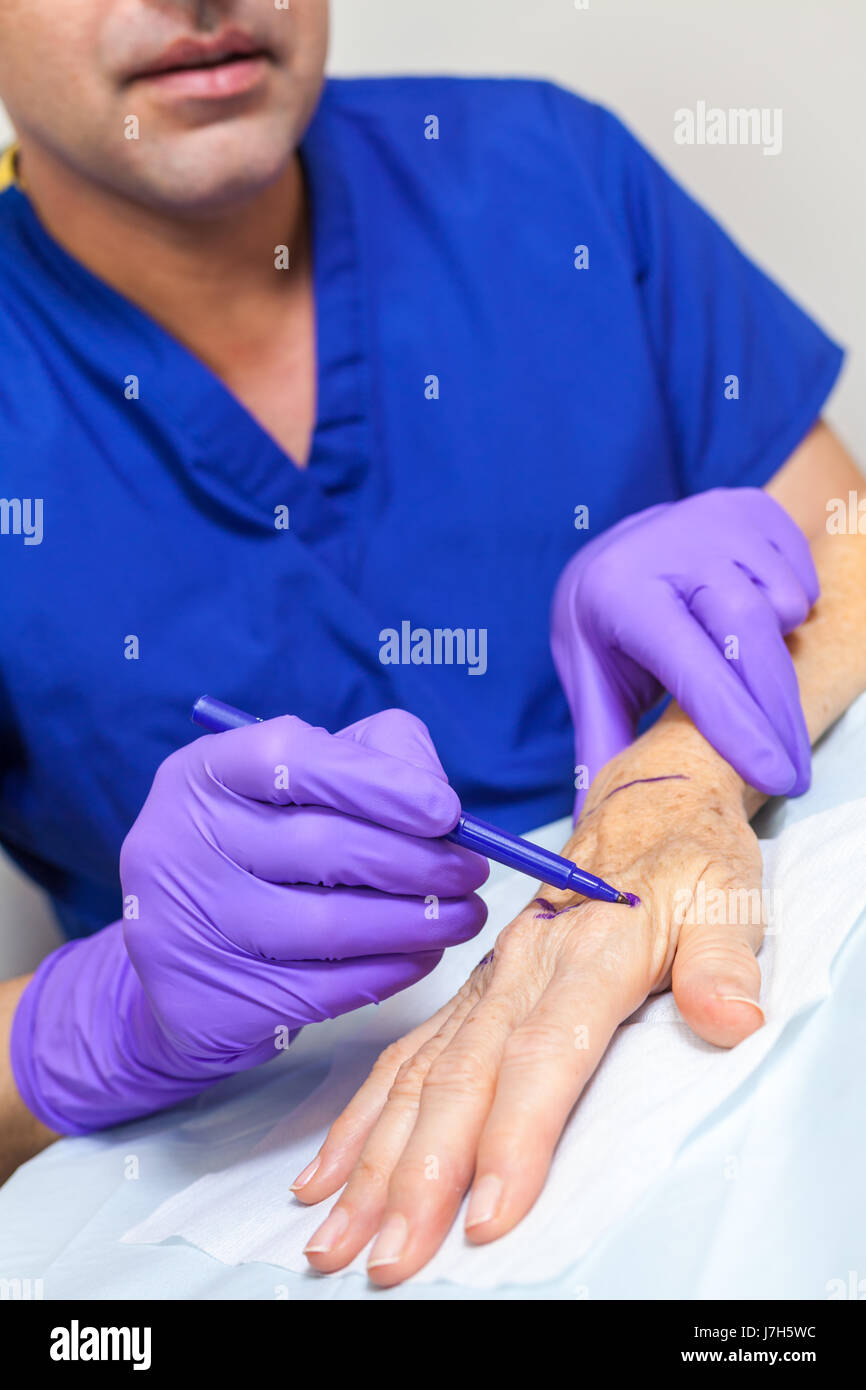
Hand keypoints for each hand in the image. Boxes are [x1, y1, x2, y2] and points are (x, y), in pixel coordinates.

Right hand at [10, 709, 486, 1133]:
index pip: (289, 759)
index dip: (377, 782)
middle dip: (419, 861)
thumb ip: (368, 763)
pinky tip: (421, 955)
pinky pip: (325, 989)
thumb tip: (441, 801)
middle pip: (322, 846)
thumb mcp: (292, 789)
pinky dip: (390, 971)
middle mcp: (180, 844)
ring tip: (463, 916)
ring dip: (418, 922)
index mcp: (203, 775)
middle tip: (473, 873)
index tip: (446, 811)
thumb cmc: (260, 855)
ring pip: (330, 925)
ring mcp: (190, 929)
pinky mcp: (213, 1003)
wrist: (177, 971)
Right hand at [294, 718, 765, 1284]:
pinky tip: (329, 1169)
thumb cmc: (688, 861)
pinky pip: (403, 1058)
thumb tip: (733, 1020)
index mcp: (589, 952)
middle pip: (461, 1079)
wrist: (647, 808)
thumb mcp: (728, 900)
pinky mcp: (471, 996)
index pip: (544, 1053)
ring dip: (373, 1159)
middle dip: (419, 1172)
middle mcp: (523, 971)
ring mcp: (488, 985)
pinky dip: (361, 1117)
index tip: (491, 1210)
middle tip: (391, 1253)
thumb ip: (723, 962)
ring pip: (418, 1077)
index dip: (514, 1134)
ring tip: (334, 1233)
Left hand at [551, 487, 816, 815]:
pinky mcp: (755, 509)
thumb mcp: (591, 675)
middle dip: (779, 716)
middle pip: (751, 638)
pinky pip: (800, 576)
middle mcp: (673, 547)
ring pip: (784, 607)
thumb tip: (590, 825)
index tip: (777, 777)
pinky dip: (789, 608)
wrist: (622, 540)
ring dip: (778, 652)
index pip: (693, 667)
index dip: (738, 726)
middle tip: (794, 776)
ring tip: (740, 664)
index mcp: (622, 593)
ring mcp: (718, 519)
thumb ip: (601, 745)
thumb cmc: (607, 619)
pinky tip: (749, 616)